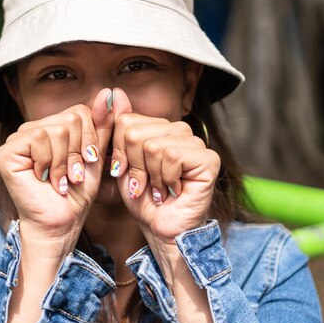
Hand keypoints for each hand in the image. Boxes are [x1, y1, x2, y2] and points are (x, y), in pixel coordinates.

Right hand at [0, 88, 116, 250]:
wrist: (62, 223)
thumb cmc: (77, 192)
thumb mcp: (95, 155)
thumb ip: (102, 124)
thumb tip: (111, 92)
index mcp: (51, 127)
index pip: (80, 111)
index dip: (91, 139)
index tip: (87, 163)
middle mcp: (32, 128)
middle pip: (71, 118)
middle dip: (79, 151)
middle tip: (73, 175)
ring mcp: (17, 138)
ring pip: (58, 128)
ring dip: (66, 161)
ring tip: (61, 180)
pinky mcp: (6, 151)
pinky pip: (40, 136)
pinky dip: (51, 162)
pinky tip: (46, 180)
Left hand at [110, 89, 220, 243]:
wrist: (161, 230)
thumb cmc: (143, 199)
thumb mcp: (121, 163)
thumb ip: (117, 129)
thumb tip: (115, 93)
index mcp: (159, 128)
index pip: (126, 121)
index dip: (119, 153)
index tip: (126, 174)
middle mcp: (179, 130)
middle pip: (136, 132)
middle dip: (133, 166)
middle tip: (144, 185)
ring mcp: (196, 142)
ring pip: (153, 145)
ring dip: (150, 176)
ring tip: (159, 188)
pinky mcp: (209, 158)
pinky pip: (172, 155)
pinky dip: (166, 178)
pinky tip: (173, 190)